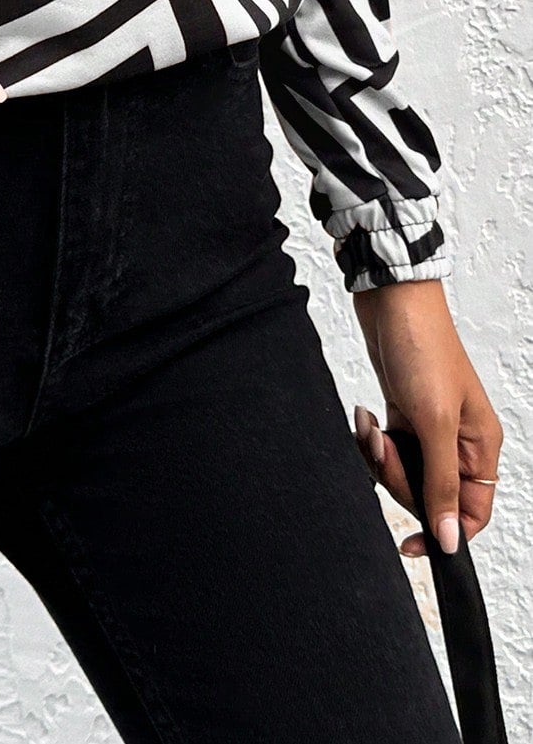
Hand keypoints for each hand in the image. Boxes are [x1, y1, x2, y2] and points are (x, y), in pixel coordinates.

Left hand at [351, 279, 501, 557]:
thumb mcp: (434, 422)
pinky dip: (370, 439)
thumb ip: (441, 482)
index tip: (411, 544)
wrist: (391, 301)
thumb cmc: (423, 349)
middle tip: (383, 447)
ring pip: (402, 473)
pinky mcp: (402, 414)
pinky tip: (365, 416)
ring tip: (370, 426)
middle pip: (429, 495)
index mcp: (481, 447)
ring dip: (379, 457)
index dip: (445, 532)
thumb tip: (452, 539)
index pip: (471, 512)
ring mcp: (428, 428)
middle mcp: (458, 442)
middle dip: (397, 478)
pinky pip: (386, 449)